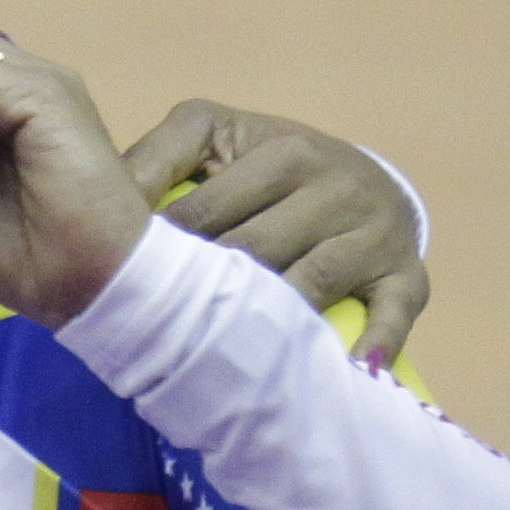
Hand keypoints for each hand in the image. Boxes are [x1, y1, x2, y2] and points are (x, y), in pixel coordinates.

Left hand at [123, 101, 428, 366]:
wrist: (368, 183)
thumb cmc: (268, 170)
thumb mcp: (214, 141)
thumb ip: (157, 161)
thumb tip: (103, 201)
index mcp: (280, 149)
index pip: (202, 211)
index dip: (156, 253)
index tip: (117, 287)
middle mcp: (335, 183)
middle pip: (251, 251)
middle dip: (201, 292)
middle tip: (154, 331)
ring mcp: (374, 229)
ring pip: (307, 284)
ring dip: (264, 322)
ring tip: (219, 356)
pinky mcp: (406, 272)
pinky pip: (392, 312)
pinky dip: (372, 341)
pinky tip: (346, 367)